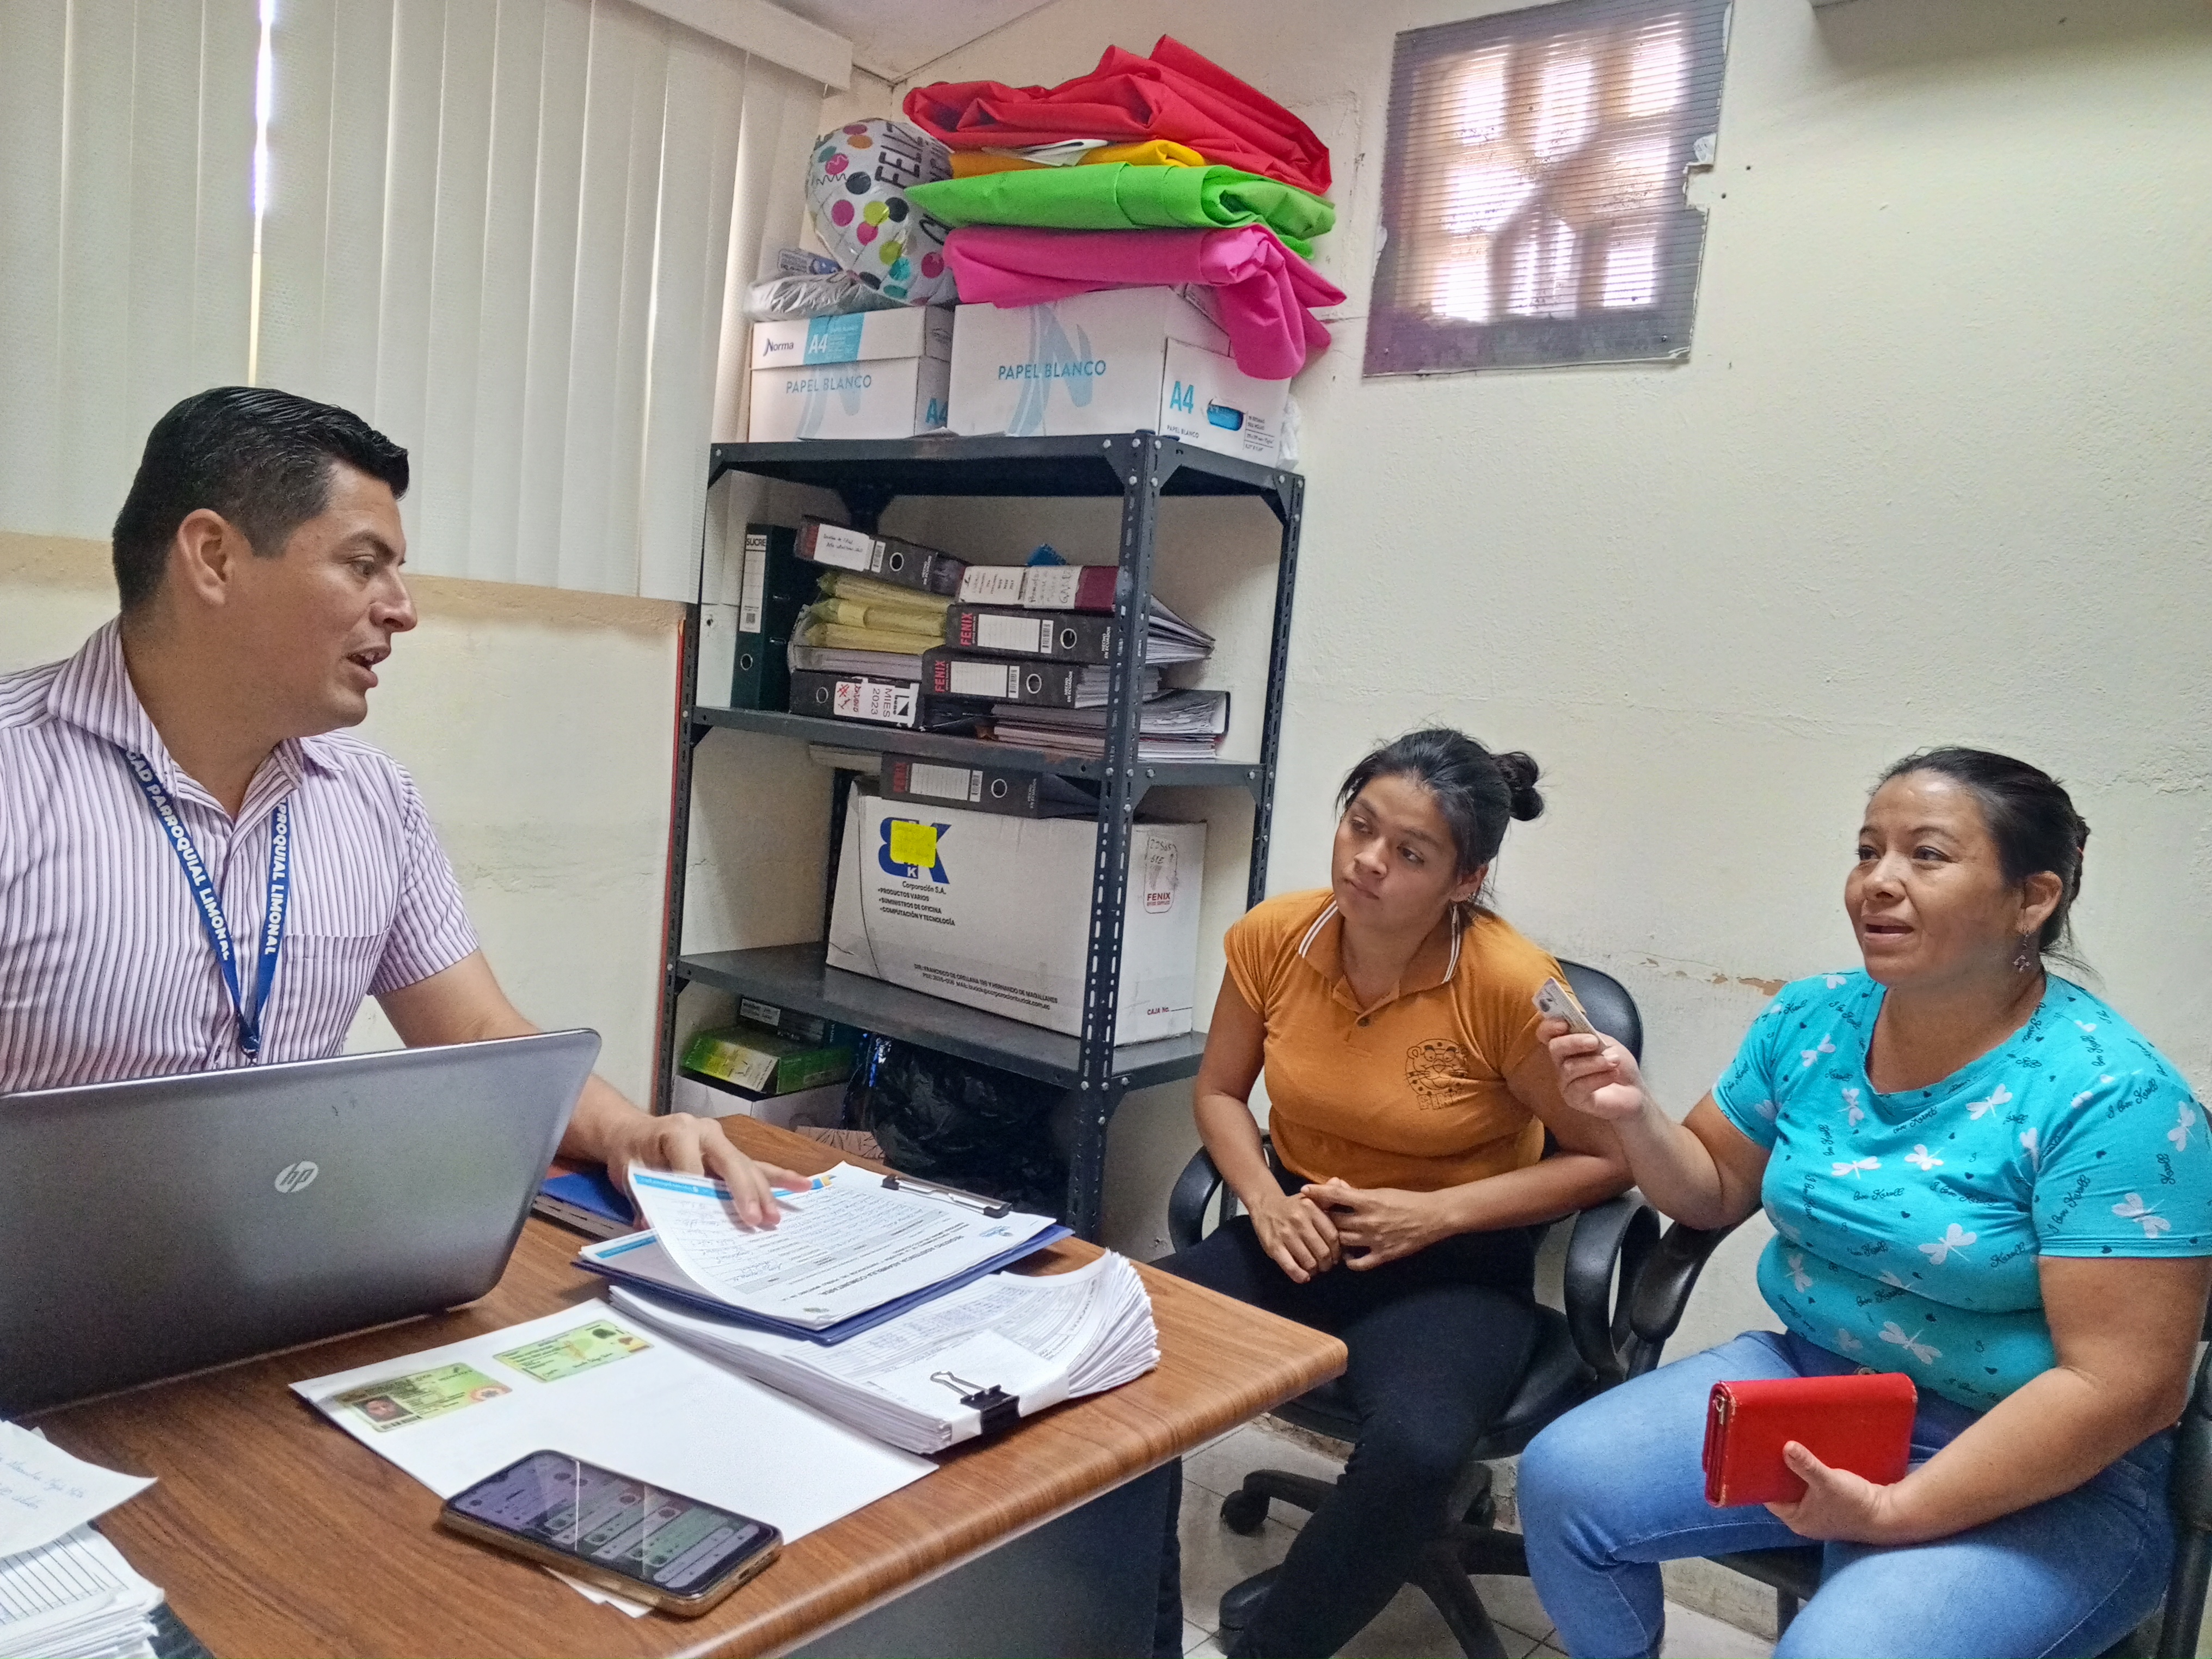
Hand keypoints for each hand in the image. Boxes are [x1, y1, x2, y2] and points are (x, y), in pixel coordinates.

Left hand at [604, 1110, 811, 1227]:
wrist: (633, 1133)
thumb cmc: (632, 1153)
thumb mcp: (630, 1173)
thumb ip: (644, 1198)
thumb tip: (653, 1226)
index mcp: (678, 1131)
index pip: (691, 1166)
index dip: (695, 1192)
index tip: (699, 1220)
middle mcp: (705, 1132)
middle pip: (731, 1164)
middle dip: (744, 1193)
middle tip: (756, 1220)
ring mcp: (721, 1142)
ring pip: (748, 1167)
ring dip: (764, 1193)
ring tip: (776, 1217)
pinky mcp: (729, 1153)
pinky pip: (756, 1166)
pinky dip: (778, 1177)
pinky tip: (802, 1184)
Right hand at [1249, 1190, 1339, 1282]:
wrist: (1265, 1205)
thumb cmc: (1294, 1206)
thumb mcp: (1311, 1197)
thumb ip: (1328, 1194)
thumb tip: (1339, 1182)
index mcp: (1311, 1209)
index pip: (1333, 1236)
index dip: (1338, 1251)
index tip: (1336, 1256)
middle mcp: (1299, 1221)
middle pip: (1323, 1251)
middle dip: (1328, 1264)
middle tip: (1326, 1266)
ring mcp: (1285, 1234)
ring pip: (1309, 1261)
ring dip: (1315, 1270)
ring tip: (1315, 1269)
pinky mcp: (1273, 1246)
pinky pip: (1291, 1267)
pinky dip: (1300, 1276)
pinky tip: (1304, 1276)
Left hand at [1300, 1178, 1449, 1269]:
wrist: (1433, 1217)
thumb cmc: (1406, 1200)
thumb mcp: (1382, 1192)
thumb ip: (1359, 1193)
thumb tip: (1338, 1188)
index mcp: (1368, 1201)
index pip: (1335, 1195)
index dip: (1317, 1192)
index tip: (1304, 1191)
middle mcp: (1368, 1220)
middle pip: (1333, 1221)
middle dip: (1322, 1219)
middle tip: (1315, 1218)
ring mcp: (1374, 1240)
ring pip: (1342, 1241)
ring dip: (1334, 1240)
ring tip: (1329, 1238)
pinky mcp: (1383, 1255)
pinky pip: (1358, 1263)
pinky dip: (1349, 1261)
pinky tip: (1347, 1256)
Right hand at [1541, 1019, 1651, 1122]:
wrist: (1633, 1090)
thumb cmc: (1617, 1064)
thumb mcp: (1606, 1042)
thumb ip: (1590, 1034)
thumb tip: (1577, 1023)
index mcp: (1567, 1044)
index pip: (1546, 1033)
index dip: (1549, 1026)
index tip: (1564, 1024)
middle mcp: (1561, 1063)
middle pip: (1555, 1048)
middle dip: (1574, 1042)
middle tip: (1594, 1042)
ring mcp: (1566, 1082)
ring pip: (1569, 1068)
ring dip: (1595, 1062)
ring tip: (1614, 1062)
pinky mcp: (1574, 1099)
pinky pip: (1579, 1086)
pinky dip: (1598, 1078)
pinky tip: (1613, 1075)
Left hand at [1765, 1442, 1914, 1543]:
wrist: (1887, 1513)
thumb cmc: (1854, 1504)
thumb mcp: (1827, 1482)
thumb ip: (1806, 1466)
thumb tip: (1786, 1447)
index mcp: (1796, 1519)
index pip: (1768, 1496)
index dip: (1762, 1476)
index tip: (1755, 1454)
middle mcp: (1804, 1518)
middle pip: (1783, 1490)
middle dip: (1778, 1470)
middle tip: (1768, 1444)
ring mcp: (1818, 1511)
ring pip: (1797, 1486)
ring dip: (1794, 1470)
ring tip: (1783, 1444)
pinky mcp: (1830, 1503)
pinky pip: (1811, 1485)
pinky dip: (1807, 1472)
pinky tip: (1805, 1454)